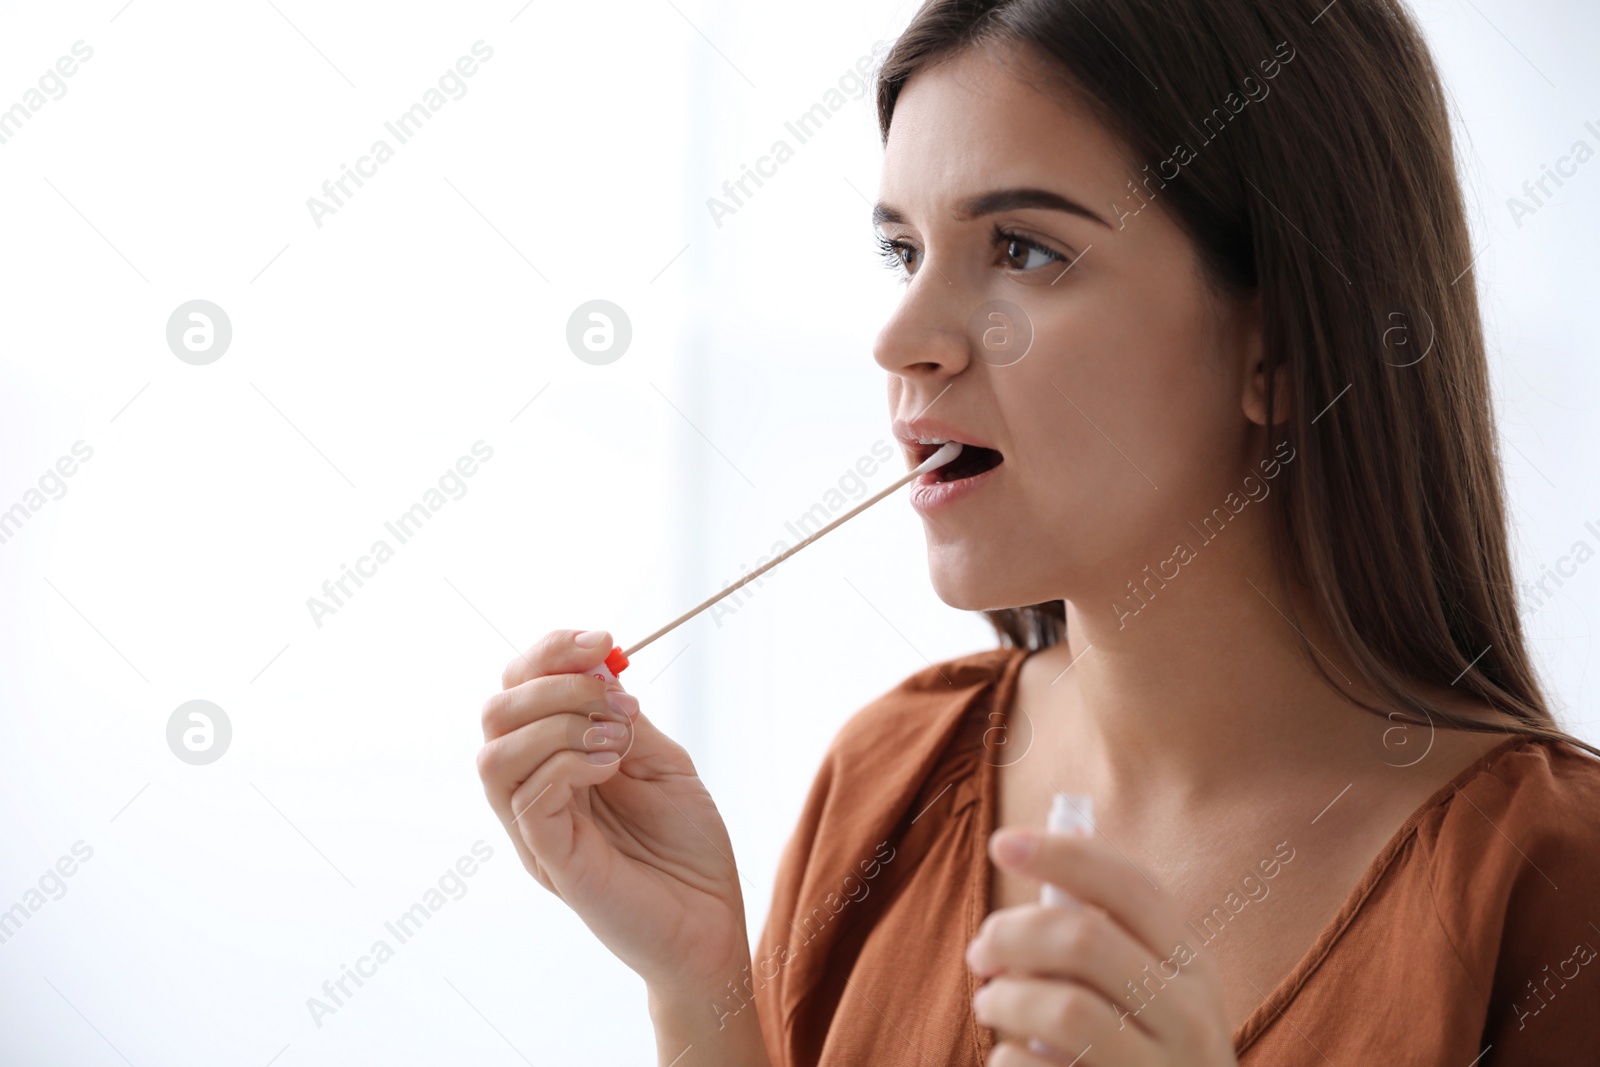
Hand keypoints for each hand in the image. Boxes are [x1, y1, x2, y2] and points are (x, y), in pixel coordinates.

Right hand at [476, 629, 748, 994]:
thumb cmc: (687, 847)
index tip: (604, 638)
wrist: (712, 923)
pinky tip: (612, 764)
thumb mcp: (660, 761)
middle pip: (496, 712)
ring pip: (494, 755)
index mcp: (554, 760)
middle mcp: (533, 791)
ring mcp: (536, 829)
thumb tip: (598, 666)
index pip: (519, 689)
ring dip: (558, 723)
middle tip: (615, 695)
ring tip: (616, 736)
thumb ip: (623, 717)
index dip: (550, 652)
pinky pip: (527, 800)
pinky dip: (568, 764)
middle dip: (555, 681)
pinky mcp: (551, 861)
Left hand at [965, 827, 1238, 1066]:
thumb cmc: (1143, 1053)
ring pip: (1066, 1008)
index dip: (1063, 854)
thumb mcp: (1152, 992)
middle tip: (980, 952)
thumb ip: (1106, 934)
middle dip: (1012, 934)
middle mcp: (1189, 1016)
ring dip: (1005, 999)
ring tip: (990, 1004)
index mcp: (1192, 968)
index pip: (1133, 887)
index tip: (1002, 842)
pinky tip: (1009, 1057)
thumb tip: (1044, 842)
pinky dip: (1007, 1058)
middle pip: (1085, 940)